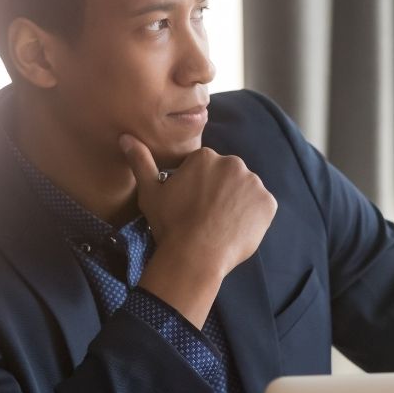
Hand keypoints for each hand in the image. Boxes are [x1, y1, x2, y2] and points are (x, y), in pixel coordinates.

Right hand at [119, 134, 276, 325]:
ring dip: (237, 203)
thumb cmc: (170, 224)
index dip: (197, 188)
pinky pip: (261, 208)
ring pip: (245, 191)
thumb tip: (125, 137)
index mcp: (205, 156)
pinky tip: (236, 230)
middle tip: (206, 217)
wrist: (195, 255)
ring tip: (220, 225)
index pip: (205, 168)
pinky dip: (253, 218)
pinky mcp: (267, 203)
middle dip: (219, 192)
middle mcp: (233, 163)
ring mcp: (253, 183)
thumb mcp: (150, 192)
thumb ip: (140, 161)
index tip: (190, 205)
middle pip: (227, 177)